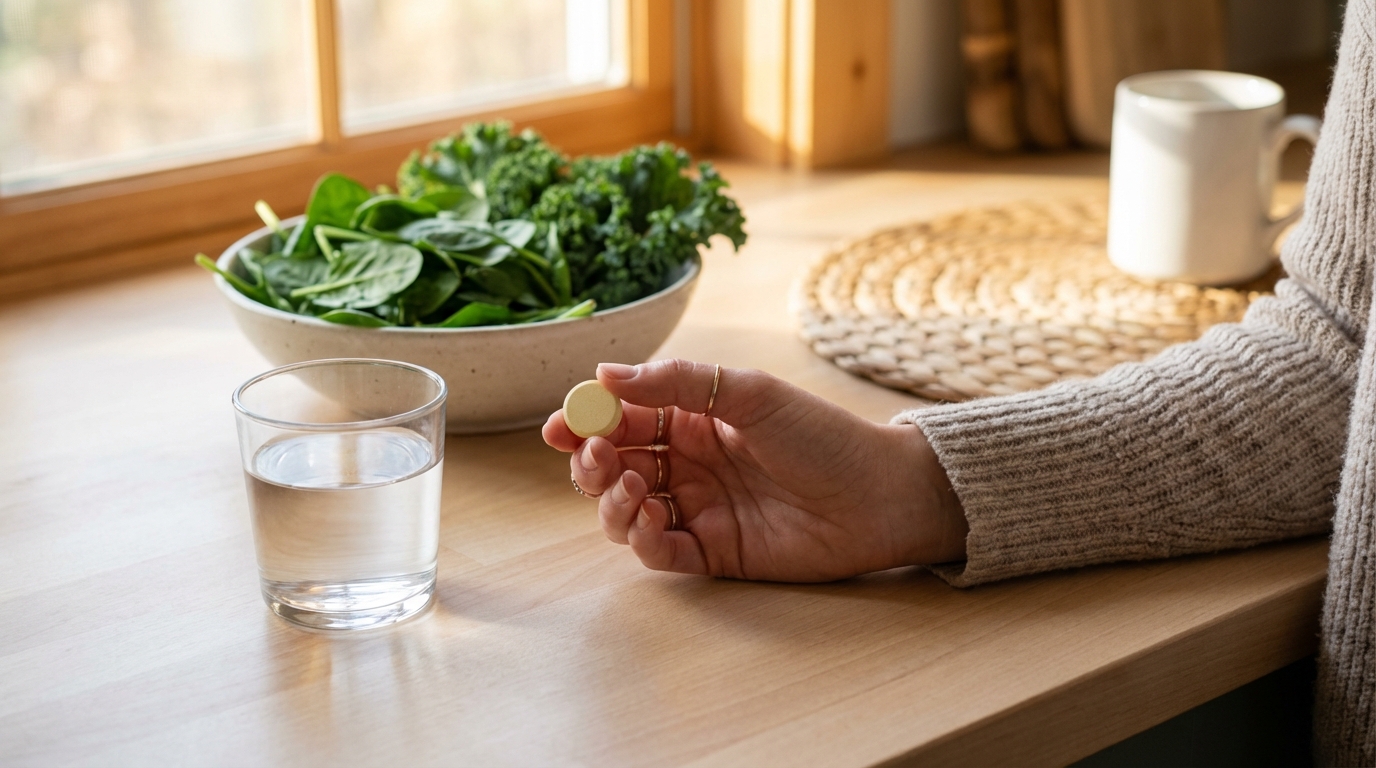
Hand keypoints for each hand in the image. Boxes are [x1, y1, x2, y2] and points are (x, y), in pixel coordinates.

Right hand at [542, 359, 967, 581]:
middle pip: (613, 466)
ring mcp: (698, 510)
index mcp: (693, 419)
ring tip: (632, 485)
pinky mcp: (712, 553)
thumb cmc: (822, 435)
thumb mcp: (749, 393)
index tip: (561, 424)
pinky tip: (651, 516)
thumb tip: (603, 373)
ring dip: (611, 500)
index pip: (623, 419)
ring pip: (625, 511)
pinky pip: (658, 551)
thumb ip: (677, 382)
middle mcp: (688, 465)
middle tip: (597, 457)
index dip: (586, 422)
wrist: (880, 495)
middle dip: (591, 463)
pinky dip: (641, 537)